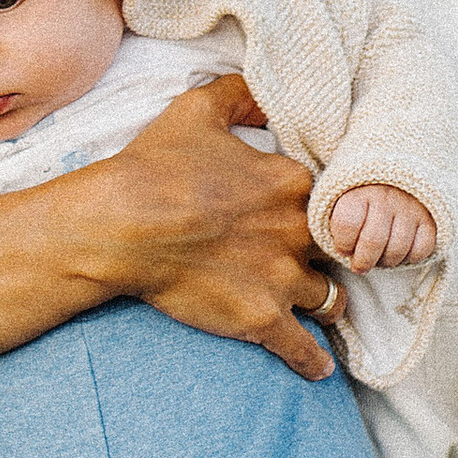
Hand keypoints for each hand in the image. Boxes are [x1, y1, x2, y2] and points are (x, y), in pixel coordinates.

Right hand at [97, 78, 336, 379]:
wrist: (120, 226)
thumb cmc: (154, 166)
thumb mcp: (197, 111)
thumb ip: (241, 94)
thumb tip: (266, 88)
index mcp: (292, 181)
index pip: (332, 197)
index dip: (326, 206)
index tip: (311, 212)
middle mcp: (298, 231)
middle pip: (336, 248)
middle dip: (331, 254)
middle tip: (318, 258)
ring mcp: (282, 279)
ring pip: (330, 298)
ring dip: (323, 300)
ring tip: (316, 305)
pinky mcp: (261, 319)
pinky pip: (304, 349)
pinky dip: (313, 361)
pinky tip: (318, 368)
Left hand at [322, 183, 438, 271]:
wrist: (396, 171)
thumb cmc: (363, 194)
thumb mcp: (342, 199)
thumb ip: (338, 223)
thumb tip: (345, 252)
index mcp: (358, 191)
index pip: (346, 224)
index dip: (342, 244)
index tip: (343, 247)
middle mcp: (385, 196)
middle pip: (373, 241)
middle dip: (363, 262)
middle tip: (359, 265)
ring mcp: (410, 206)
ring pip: (397, 249)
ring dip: (386, 261)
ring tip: (380, 257)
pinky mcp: (429, 217)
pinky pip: (422, 249)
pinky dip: (410, 257)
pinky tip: (400, 251)